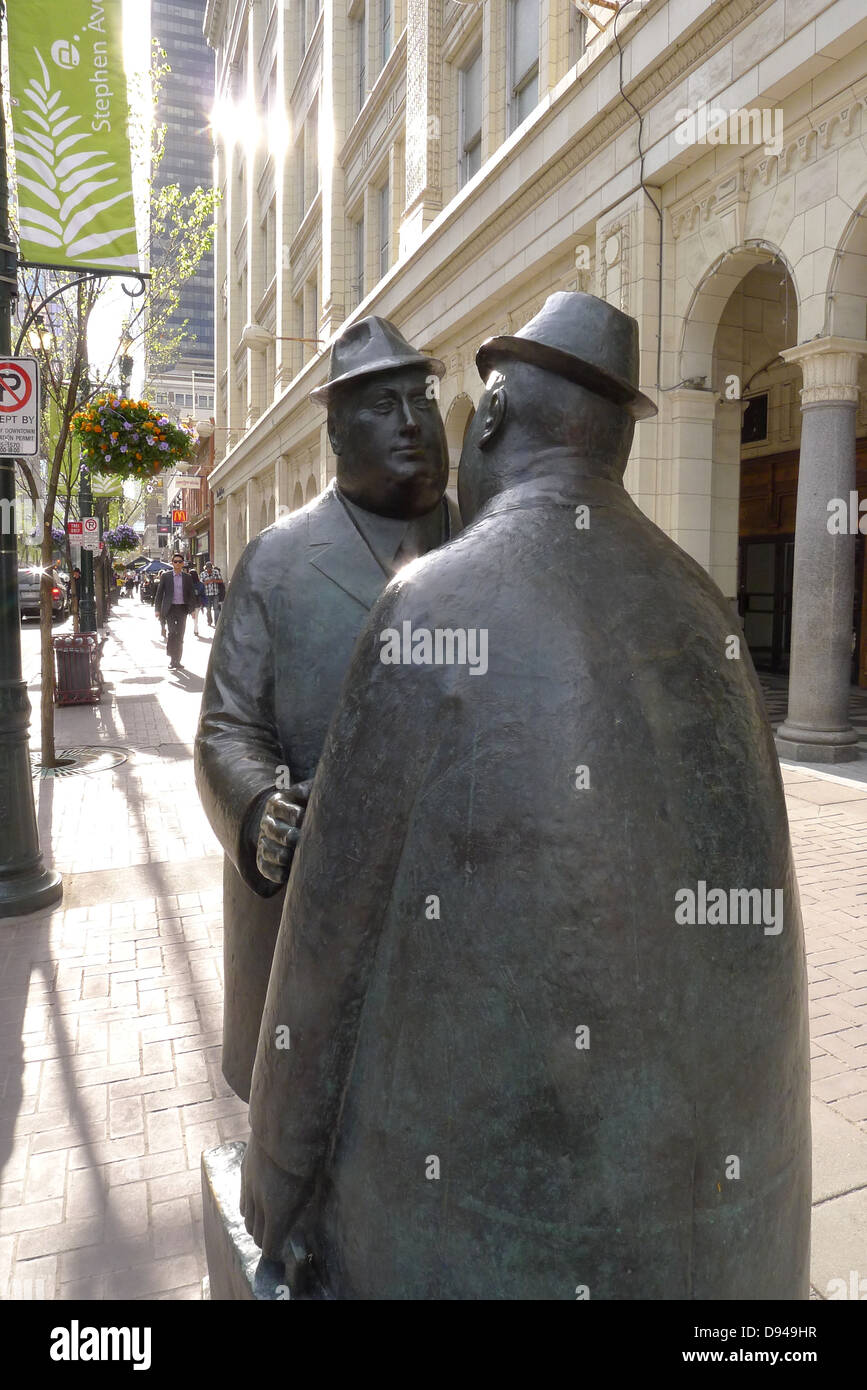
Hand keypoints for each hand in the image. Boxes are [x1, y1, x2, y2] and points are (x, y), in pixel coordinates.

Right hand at [240, 1135, 310, 1259]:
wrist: (282, 1128)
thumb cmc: (305, 1159)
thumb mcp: (310, 1189)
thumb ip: (300, 1209)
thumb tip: (296, 1219)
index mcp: (277, 1215)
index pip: (269, 1247)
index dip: (275, 1252)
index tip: (282, 1252)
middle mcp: (259, 1206)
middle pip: (255, 1235)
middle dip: (265, 1240)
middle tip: (275, 1238)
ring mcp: (248, 1189)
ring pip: (246, 1218)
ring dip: (255, 1223)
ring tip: (266, 1221)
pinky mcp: (244, 1173)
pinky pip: (242, 1199)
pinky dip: (249, 1205)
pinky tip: (258, 1201)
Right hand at [255, 782, 312, 884]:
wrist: (305, 826)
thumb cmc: (313, 807)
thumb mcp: (313, 794)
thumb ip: (312, 791)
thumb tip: (319, 793)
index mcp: (277, 803)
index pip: (281, 807)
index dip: (294, 814)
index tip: (306, 819)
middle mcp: (268, 822)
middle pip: (273, 829)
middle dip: (287, 836)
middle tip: (299, 840)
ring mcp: (264, 841)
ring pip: (267, 849)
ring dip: (279, 855)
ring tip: (293, 858)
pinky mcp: (264, 859)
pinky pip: (264, 867)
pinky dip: (273, 872)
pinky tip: (286, 874)